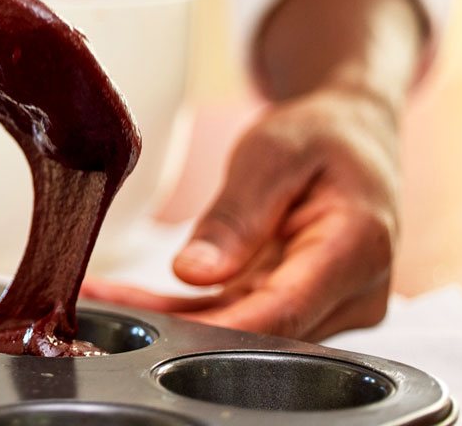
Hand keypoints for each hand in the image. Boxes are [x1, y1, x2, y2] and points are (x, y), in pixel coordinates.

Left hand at [83, 86, 399, 340]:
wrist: (352, 133)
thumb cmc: (321, 134)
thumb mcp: (272, 154)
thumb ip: (235, 216)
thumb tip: (192, 274)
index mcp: (358, 249)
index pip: (284, 309)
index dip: (217, 325)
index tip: (156, 327)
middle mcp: (353, 293)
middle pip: (258, 328)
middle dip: (178, 325)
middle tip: (105, 305)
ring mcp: (328, 306)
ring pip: (241, 328)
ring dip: (172, 319)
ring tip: (103, 297)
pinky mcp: (299, 306)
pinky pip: (238, 315)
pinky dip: (185, 309)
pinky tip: (132, 300)